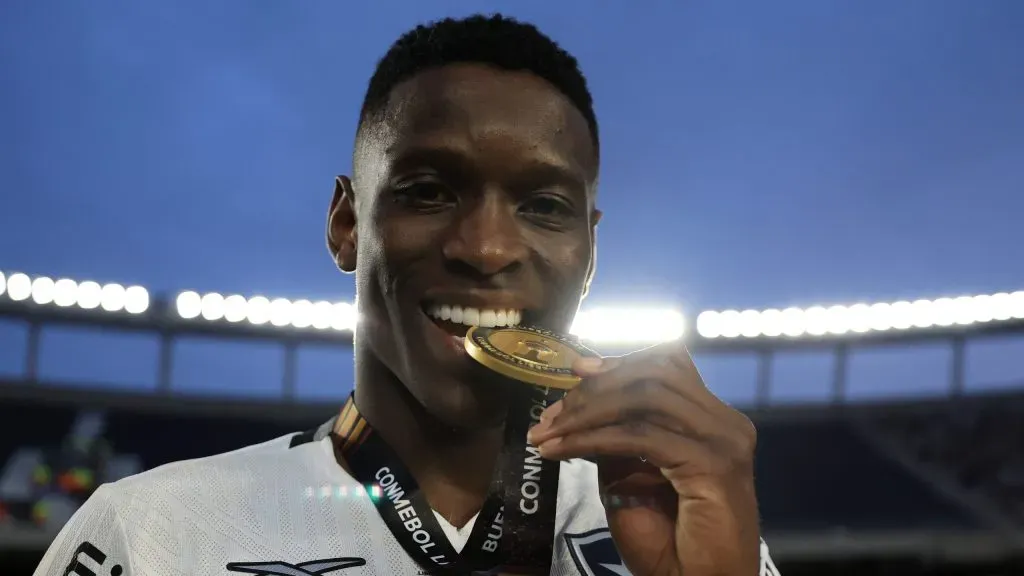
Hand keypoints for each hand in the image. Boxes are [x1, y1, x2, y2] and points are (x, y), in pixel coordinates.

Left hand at [526, 342, 760, 575]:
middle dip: (595, 388)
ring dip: (587, 411)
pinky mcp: (712, 464)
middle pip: (655, 373)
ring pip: (645, 397)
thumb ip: (617, 436)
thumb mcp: (632, 476)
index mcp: (714, 419)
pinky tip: (561, 450)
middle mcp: (726, 422)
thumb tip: (580, 404)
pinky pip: (640, 436)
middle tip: (552, 414)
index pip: (669, 365)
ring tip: (548, 433)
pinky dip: (592, 438)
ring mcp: (723, 440)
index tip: (576, 371)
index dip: (619, 363)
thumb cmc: (667, 541)